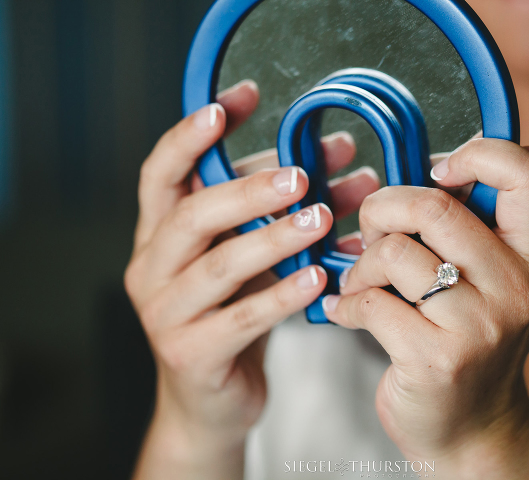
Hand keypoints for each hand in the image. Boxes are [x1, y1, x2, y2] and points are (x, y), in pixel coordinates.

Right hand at [125, 80, 378, 478]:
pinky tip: (319, 278)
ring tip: (321, 219)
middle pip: (191, 215)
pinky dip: (282, 296)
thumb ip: (281, 208)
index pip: (162, 172)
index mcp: (157, 235)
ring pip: (218, 266)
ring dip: (273, 238)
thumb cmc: (234, 314)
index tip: (241, 98)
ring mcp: (164, 314)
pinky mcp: (189, 355)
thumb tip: (342, 158)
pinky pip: (241, 319)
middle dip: (248, 189)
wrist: (210, 400)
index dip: (195, 133)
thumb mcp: (251, 254)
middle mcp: (149, 268)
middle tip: (302, 175)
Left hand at [323, 139, 528, 477]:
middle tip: (372, 231)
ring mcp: (478, 326)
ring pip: (394, 251)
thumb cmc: (469, 343)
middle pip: (435, 206)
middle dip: (384, 208)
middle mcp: (515, 288)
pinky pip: (369, 300)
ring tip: (361, 283)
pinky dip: (346, 302)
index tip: (440, 171)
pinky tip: (350, 313)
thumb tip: (436, 167)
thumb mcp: (492, 282)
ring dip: (361, 263)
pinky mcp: (435, 359)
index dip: (480, 152)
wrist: (472, 429)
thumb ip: (474, 228)